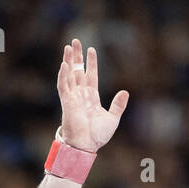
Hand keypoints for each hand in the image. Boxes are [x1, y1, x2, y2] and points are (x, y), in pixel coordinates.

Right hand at [56, 38, 128, 152]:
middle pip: (78, 71)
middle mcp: (81, 95)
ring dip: (68, 61)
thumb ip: (118, 105)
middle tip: (75, 41)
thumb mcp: (113, 118)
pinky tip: (64, 64)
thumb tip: (125, 92)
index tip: (91, 49)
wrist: (86, 145)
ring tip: (68, 46)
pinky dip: (63, 75)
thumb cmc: (98, 136)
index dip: (91, 63)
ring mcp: (73, 97)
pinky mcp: (67, 102)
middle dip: (77, 56)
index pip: (91, 75)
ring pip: (69, 75)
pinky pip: (63, 86)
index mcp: (91, 97)